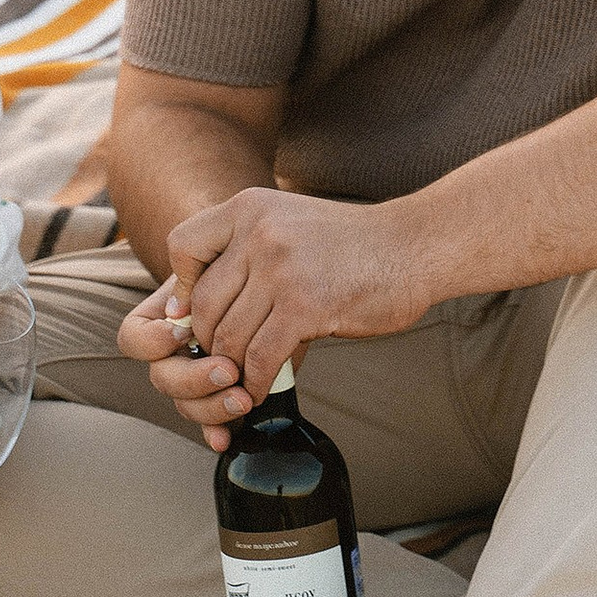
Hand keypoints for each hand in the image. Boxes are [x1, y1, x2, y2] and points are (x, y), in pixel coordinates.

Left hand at [116, 189, 437, 448]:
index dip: (182, 287)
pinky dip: (256, 381)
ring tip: (241, 380)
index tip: (195, 313)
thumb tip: (194, 307)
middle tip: (222, 361)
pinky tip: (263, 388)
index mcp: (248, 207)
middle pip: (202, 302)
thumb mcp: (289, 222)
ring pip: (227, 335)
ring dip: (232, 367)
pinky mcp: (305, 306)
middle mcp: (258, 232)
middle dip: (208, 341)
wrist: (415, 246)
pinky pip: (260, 357)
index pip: (181, 245)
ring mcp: (280, 269)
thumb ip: (246, 250)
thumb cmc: (353, 244)